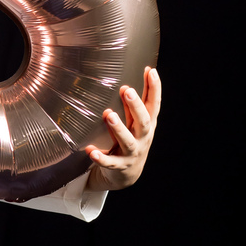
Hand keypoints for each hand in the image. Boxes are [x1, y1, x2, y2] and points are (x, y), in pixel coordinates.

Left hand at [85, 66, 160, 191]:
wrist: (128, 174)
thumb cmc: (131, 141)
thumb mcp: (135, 124)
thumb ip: (132, 106)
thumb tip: (126, 84)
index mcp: (148, 125)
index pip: (154, 105)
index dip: (155, 88)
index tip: (151, 71)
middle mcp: (143, 138)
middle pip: (144, 122)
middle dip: (136, 106)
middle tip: (127, 90)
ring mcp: (132, 153)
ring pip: (127, 141)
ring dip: (119, 128)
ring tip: (109, 115)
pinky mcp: (119, 166)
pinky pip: (109, 162)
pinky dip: (101, 157)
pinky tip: (91, 151)